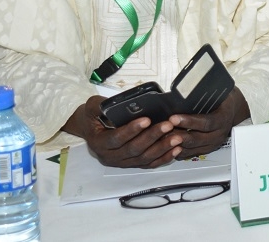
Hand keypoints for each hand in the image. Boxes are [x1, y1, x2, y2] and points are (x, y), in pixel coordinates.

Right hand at [65, 96, 180, 168]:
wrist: (91, 130)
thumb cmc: (94, 117)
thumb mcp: (91, 108)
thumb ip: (99, 106)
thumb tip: (112, 104)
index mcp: (99, 143)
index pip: (116, 139)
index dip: (131, 130)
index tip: (147, 120)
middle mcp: (110, 157)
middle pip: (134, 149)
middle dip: (152, 137)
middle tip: (168, 125)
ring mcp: (123, 163)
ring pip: (144, 158)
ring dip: (162, 148)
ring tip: (177, 137)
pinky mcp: (133, 164)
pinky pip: (150, 164)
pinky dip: (164, 158)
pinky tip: (177, 149)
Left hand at [168, 88, 249, 159]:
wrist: (233, 110)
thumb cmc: (223, 99)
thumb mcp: (218, 92)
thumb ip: (204, 92)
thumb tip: (184, 87)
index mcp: (223, 118)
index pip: (206, 122)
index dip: (189, 121)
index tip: (173, 118)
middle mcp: (219, 133)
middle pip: (197, 138)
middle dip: (177, 134)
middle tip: (162, 129)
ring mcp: (213, 143)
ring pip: (192, 148)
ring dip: (175, 144)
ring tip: (160, 137)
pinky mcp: (206, 149)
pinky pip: (190, 153)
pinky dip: (178, 150)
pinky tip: (167, 145)